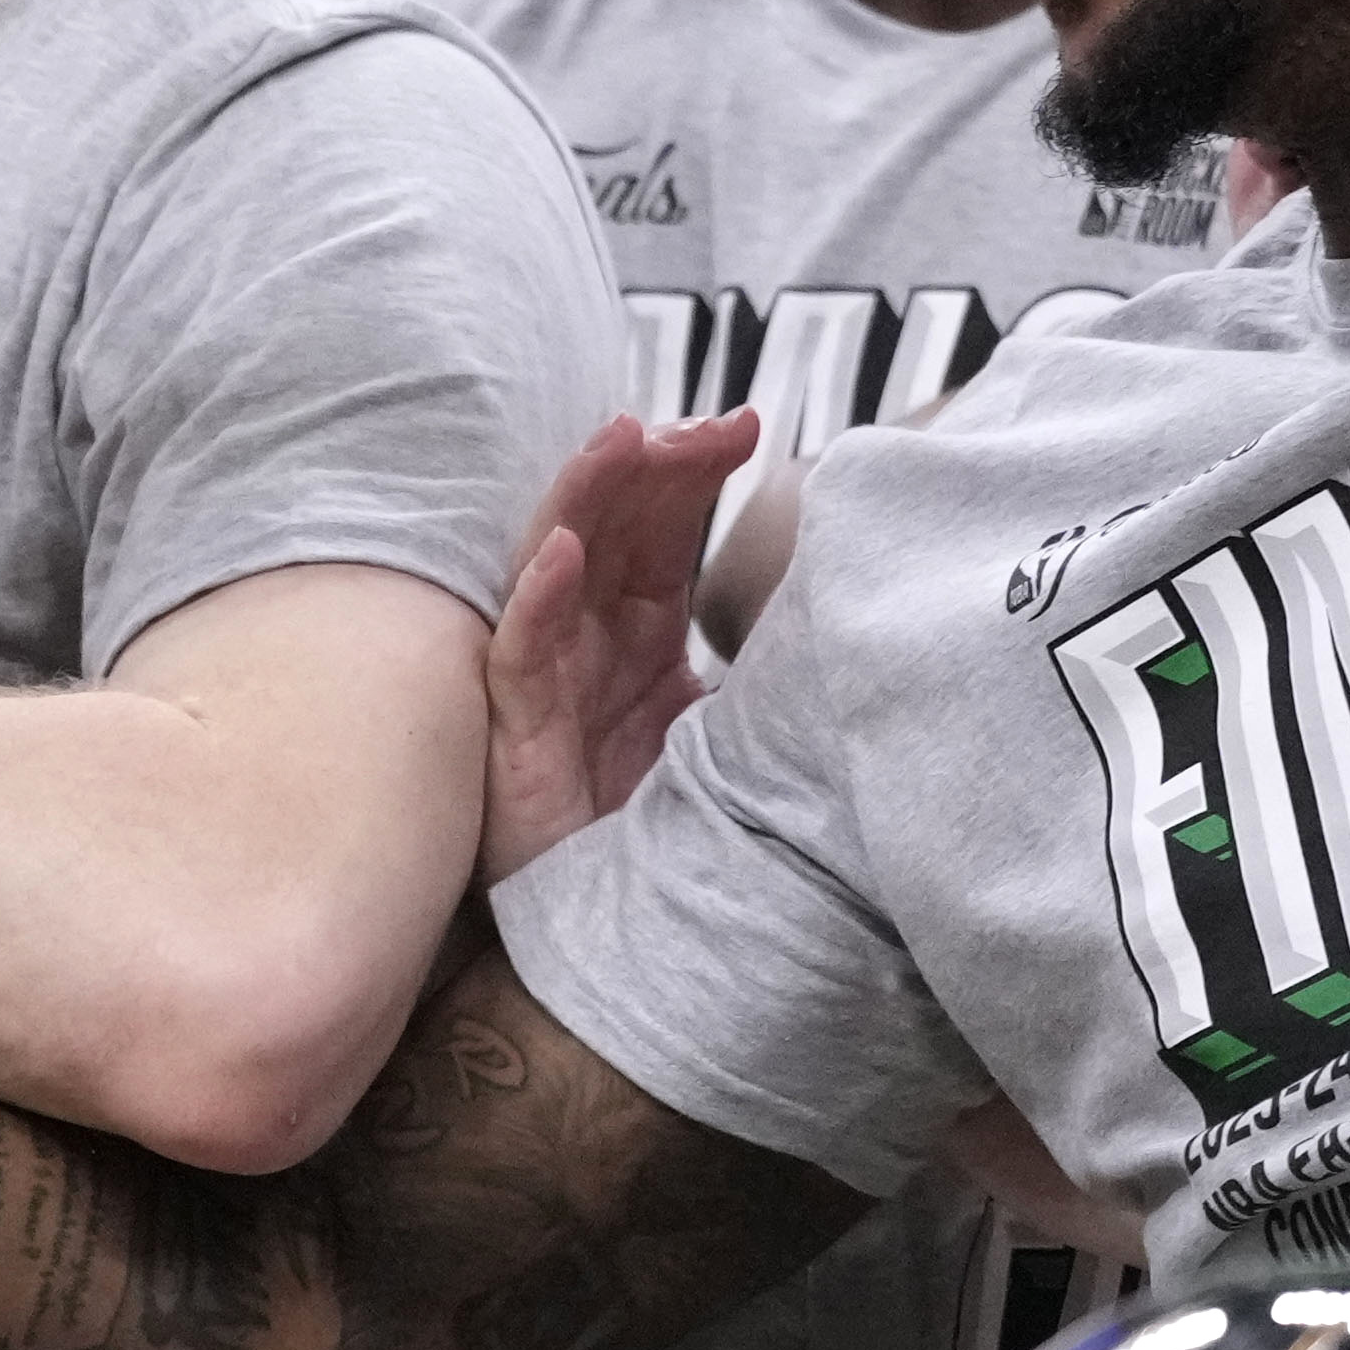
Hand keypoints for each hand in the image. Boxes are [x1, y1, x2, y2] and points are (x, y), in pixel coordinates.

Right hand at [480, 411, 757, 885]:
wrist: (607, 925)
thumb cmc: (651, 821)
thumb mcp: (723, 728)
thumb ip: (752, 670)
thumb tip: (835, 620)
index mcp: (639, 625)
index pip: (662, 525)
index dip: (696, 470)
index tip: (750, 425)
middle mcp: (589, 633)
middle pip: (616, 522)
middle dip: (658, 463)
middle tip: (710, 423)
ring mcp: (547, 672)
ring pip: (557, 557)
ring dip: (587, 493)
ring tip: (624, 438)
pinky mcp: (514, 725)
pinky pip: (518, 651)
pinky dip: (535, 597)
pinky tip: (560, 552)